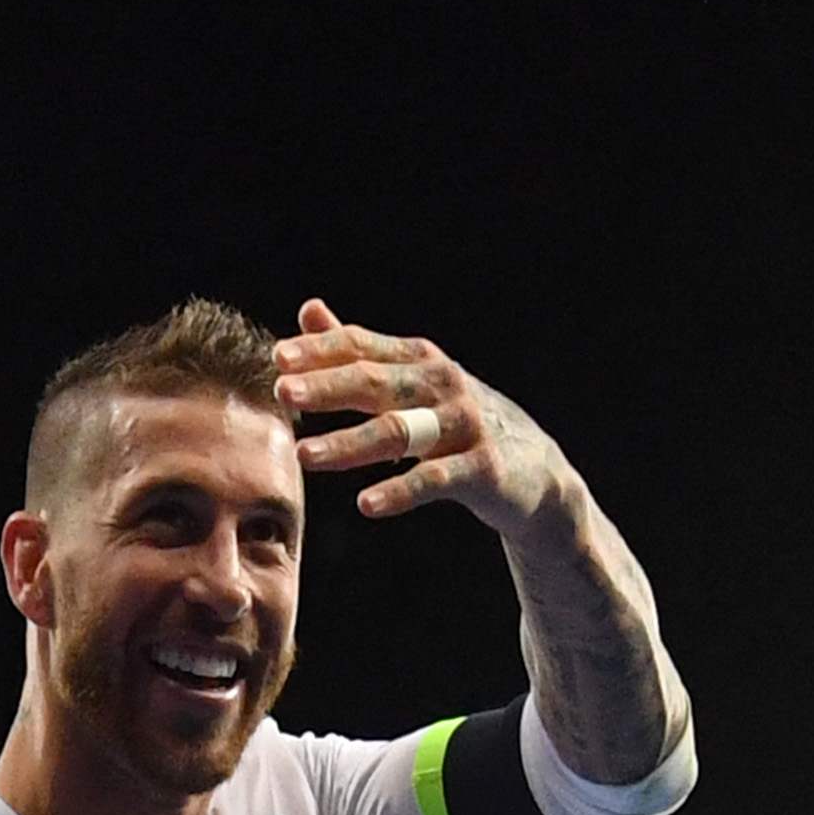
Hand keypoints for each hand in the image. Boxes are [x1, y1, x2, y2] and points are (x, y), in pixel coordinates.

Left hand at [273, 300, 580, 532]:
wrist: (536, 471)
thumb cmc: (459, 424)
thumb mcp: (413, 382)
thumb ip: (360, 351)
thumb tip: (308, 310)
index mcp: (420, 361)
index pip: (363, 347)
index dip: (322, 350)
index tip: (277, 356)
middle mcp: (443, 385)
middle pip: (376, 382)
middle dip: (327, 387)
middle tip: (282, 393)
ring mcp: (465, 425)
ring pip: (398, 431)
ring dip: (348, 444)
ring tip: (303, 455)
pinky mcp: (483, 468)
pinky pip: (435, 479)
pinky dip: (400, 492)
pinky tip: (366, 504)